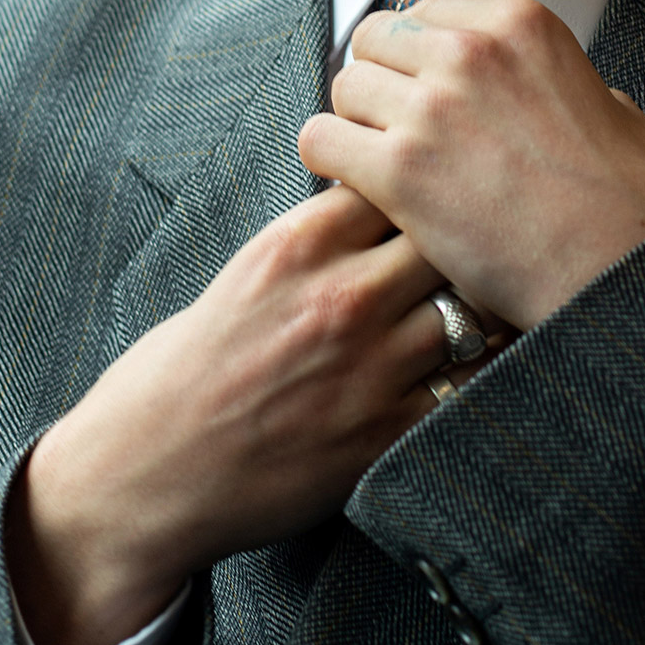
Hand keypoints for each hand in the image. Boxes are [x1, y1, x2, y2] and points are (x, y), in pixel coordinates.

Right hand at [6, 184, 487, 644]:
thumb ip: (318, 236)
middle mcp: (338, 296)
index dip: (424, 187)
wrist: (150, 466)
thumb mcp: (249, 270)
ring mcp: (367, 366)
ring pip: (473, 311)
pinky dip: (483, 376)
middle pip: (447, 237)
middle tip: (485, 252)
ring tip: (494, 310)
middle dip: (467, 241)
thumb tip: (383, 199)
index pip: (398, 179)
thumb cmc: (193, 364)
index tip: (438, 199)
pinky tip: (484, 370)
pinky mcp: (384, 432)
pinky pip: (469, 389)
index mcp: (297, 243)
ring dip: (486, 310)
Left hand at [297, 0, 644, 330]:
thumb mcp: (613, 107)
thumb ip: (561, 84)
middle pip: (377, 37)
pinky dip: (330, 162)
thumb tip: (551, 90)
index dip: (419, 53)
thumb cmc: (631, 204)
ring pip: (345, 85)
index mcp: (521, 24)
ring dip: (355, 123)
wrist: (624, 273)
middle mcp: (472, 52)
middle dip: (381, 80)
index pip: (427, 9)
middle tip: (394, 127)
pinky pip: (321, 140)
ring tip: (379, 163)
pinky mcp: (401, 171)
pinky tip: (359, 188)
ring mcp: (433, 108)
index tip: (423, 87)